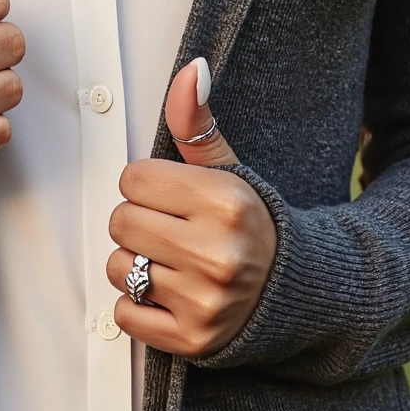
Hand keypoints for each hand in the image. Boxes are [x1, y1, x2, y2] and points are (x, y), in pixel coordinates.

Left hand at [105, 59, 275, 357]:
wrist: (291, 293)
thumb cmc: (248, 224)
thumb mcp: (229, 170)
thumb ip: (197, 122)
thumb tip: (191, 70)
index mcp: (225, 201)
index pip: (133, 179)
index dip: (147, 186)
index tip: (172, 198)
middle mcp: (217, 252)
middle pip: (121, 222)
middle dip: (139, 223)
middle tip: (171, 231)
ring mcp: (204, 301)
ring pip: (118, 268)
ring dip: (134, 264)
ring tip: (170, 262)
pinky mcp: (191, 340)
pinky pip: (124, 314)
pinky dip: (136, 305)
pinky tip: (168, 292)